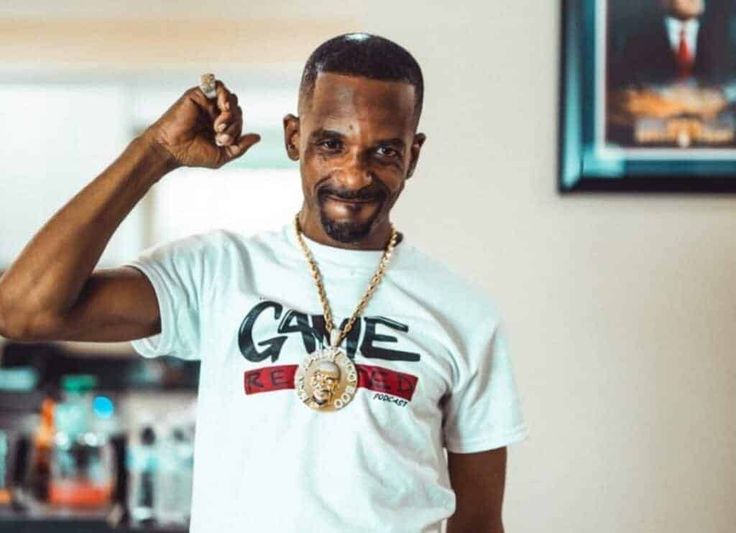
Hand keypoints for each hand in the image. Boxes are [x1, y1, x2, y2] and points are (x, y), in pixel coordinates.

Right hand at [140, 79, 260, 169]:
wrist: (171, 149)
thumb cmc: (193, 154)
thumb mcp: (222, 155)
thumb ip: (240, 146)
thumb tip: (258, 136)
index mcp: (220, 125)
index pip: (238, 120)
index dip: (236, 130)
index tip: (223, 142)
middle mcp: (214, 112)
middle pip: (237, 109)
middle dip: (234, 123)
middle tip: (220, 135)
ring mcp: (206, 103)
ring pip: (230, 98)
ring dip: (230, 112)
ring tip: (219, 125)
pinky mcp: (197, 94)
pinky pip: (218, 86)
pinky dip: (224, 95)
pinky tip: (222, 107)